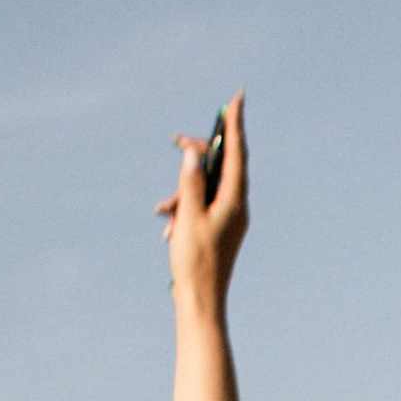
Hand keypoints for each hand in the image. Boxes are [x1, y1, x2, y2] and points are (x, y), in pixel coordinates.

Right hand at [158, 88, 248, 314]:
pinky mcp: (220, 228)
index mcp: (235, 201)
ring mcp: (230, 217)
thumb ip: (190, 182)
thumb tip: (194, 153)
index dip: (234, 124)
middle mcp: (237, 206)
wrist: (202, 302)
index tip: (237, 98)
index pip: (236, 152)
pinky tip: (167, 226)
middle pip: (220, 165)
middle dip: (197, 153)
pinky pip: (201, 206)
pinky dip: (183, 208)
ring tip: (163, 209)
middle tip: (176, 139)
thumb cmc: (195, 262)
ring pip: (205, 187)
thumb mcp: (188, 217)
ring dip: (182, 191)